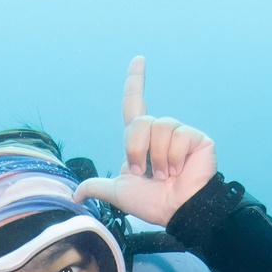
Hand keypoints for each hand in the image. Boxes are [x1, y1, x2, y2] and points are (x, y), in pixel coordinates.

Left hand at [74, 57, 217, 229]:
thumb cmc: (151, 202)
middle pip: (140, 122)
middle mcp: (159, 131)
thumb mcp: (118, 192)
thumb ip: (97, 187)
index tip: (138, 59)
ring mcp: (179, 133)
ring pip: (159, 128)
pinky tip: (180, 169)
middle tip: (144, 172)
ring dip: (157, 158)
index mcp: (141, 139)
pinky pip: (179, 136)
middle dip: (136, 150)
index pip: (135, 104)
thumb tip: (75, 196)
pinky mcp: (197, 138)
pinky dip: (174, 158)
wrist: (176, 211)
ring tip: (166, 174)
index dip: (136, 81)